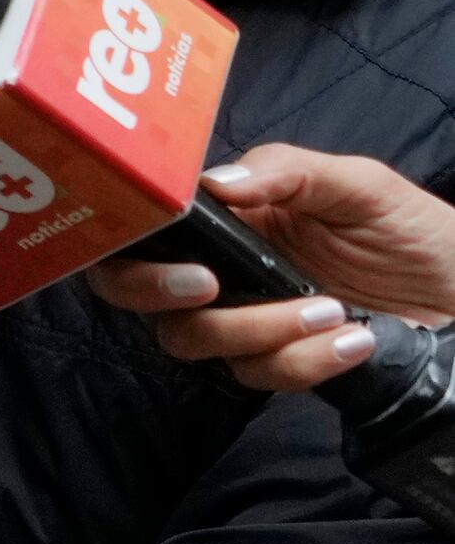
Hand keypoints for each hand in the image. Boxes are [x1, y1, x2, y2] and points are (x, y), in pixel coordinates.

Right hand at [86, 146, 454, 393]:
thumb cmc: (416, 231)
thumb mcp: (360, 184)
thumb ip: (288, 170)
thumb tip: (215, 182)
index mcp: (229, 218)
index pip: (142, 230)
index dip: (127, 246)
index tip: (173, 253)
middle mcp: (222, 270)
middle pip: (138, 294)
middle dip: (158, 293)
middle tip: (212, 288)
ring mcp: (248, 321)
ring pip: (196, 341)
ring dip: (260, 331)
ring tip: (335, 312)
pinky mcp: (282, 363)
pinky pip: (261, 374)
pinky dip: (307, 362)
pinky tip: (357, 340)